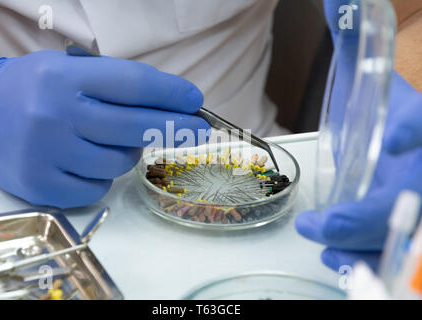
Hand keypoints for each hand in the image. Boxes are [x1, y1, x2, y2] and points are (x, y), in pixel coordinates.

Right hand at [0, 50, 208, 207]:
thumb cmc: (34, 91)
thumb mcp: (69, 71)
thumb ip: (114, 85)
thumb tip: (169, 104)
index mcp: (64, 78)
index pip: (133, 84)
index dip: (171, 93)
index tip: (194, 100)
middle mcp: (55, 114)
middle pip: (135, 126)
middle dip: (176, 127)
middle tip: (198, 129)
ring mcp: (47, 153)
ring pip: (120, 162)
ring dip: (127, 153)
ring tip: (106, 141)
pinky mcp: (41, 185)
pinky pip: (98, 187)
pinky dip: (102, 176)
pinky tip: (85, 162)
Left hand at [296, 72, 421, 270]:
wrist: (411, 142)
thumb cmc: (397, 115)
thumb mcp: (379, 80)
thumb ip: (356, 40)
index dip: (420, 130)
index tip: (395, 137)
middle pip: (412, 198)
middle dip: (366, 215)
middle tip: (320, 223)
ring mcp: (419, 198)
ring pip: (404, 234)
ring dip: (362, 246)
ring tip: (320, 245)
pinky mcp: (408, 224)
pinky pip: (397, 252)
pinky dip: (364, 258)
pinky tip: (334, 258)